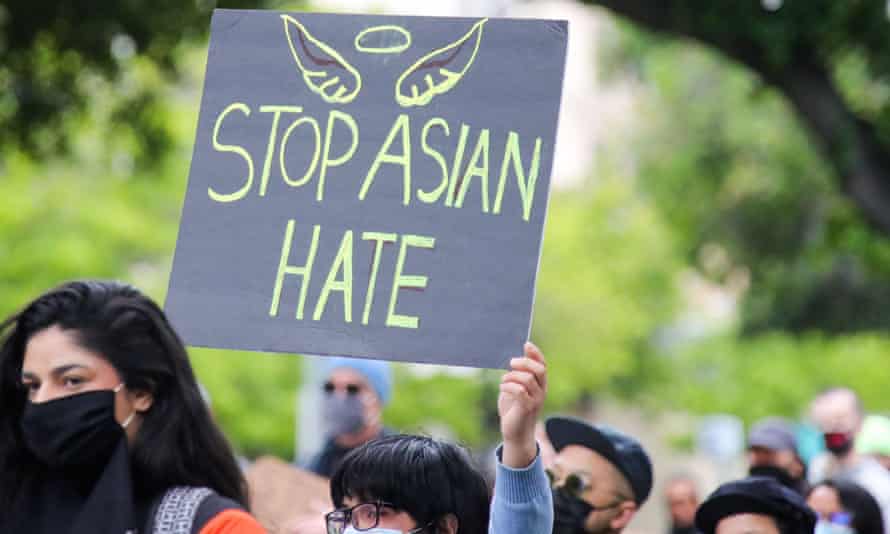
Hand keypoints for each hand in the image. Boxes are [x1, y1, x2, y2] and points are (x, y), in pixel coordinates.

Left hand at [498, 342, 546, 467]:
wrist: (515, 434)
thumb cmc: (513, 410)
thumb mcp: (514, 389)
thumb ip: (516, 376)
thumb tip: (512, 360)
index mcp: (540, 384)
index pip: (543, 365)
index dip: (536, 353)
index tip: (526, 344)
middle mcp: (542, 391)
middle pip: (539, 369)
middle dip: (524, 362)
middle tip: (511, 363)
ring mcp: (537, 400)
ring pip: (527, 379)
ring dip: (512, 376)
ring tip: (503, 380)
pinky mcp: (528, 408)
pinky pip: (519, 391)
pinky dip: (508, 386)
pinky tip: (503, 388)